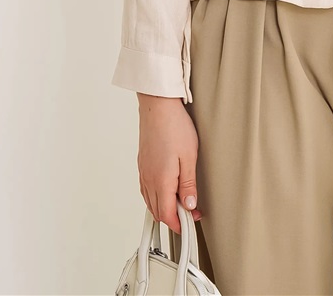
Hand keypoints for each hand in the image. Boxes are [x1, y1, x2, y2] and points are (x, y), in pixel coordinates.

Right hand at [136, 94, 202, 234]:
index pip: (167, 214)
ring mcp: (143, 172)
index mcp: (160, 181)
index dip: (179, 224)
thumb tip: (189, 205)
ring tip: (181, 203)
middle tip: (191, 214)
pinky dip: (156, 197)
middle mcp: (148, 179)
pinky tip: (166, 191)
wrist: (158, 107)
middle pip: (157, 211)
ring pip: (150, 201)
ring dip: (164, 208)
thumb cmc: (175, 127)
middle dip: (173, 218)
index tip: (190, 224)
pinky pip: (146, 190)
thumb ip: (188, 184)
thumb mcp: (189, 157)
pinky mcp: (142, 164)